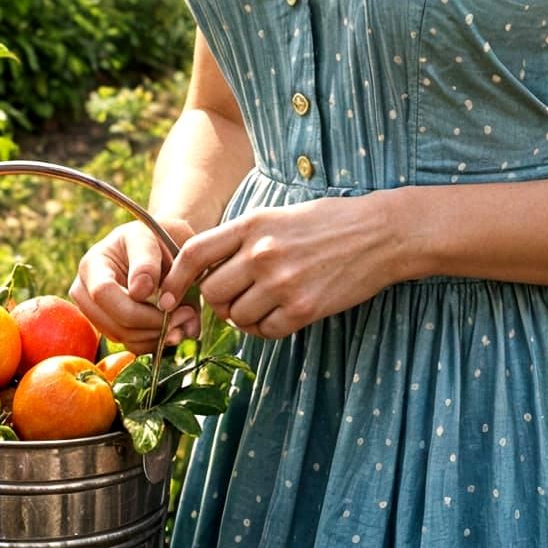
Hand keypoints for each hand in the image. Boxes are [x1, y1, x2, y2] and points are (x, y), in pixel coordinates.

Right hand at [69, 217, 200, 354]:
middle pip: (114, 323)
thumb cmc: (156, 236)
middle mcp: (87, 291)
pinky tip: (176, 326)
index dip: (136, 305)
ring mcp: (97, 313)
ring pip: (125, 337)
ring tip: (186, 317)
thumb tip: (139, 292)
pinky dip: (157, 341)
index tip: (171, 300)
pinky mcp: (112, 328)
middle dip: (154, 324)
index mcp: (93, 263)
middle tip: (187, 314)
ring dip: (159, 334)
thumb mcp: (153, 236)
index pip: (103, 293)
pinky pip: (132, 345)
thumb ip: (146, 261)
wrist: (162, 245)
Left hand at [155, 192, 407, 340]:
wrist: (379, 233)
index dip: (174, 278)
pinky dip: (268, 327)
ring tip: (265, 302)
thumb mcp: (279, 215)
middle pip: (211, 292)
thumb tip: (207, 270)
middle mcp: (261, 253)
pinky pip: (264, 331)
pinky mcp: (302, 309)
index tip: (168, 294)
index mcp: (253, 224)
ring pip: (235, 317)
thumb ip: (243, 238)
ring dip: (243, 316)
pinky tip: (284, 311)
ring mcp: (281, 283)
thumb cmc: (329, 221)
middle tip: (238, 295)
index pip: (193, 253)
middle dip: (218, 299)